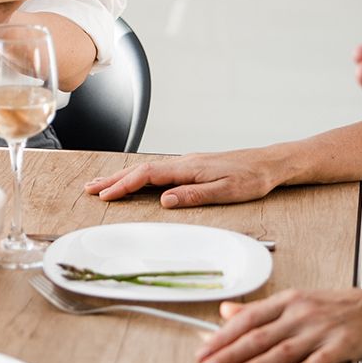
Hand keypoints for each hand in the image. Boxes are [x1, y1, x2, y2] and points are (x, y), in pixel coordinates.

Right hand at [86, 146, 287, 206]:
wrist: (271, 163)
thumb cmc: (253, 178)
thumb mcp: (227, 191)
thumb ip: (194, 195)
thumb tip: (164, 200)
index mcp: (188, 167)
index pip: (147, 176)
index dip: (123, 186)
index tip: (105, 196)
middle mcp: (184, 162)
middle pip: (140, 170)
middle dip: (114, 180)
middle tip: (90, 189)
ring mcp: (187, 163)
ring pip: (147, 170)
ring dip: (123, 177)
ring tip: (104, 185)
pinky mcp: (192, 167)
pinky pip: (157, 172)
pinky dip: (139, 177)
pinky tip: (135, 182)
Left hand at [197, 289, 361, 362]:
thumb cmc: (336, 309)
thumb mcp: (296, 301)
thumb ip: (260, 309)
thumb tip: (224, 311)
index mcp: (287, 301)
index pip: (248, 319)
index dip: (223, 336)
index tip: (202, 351)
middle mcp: (301, 313)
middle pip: (259, 335)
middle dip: (229, 353)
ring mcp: (323, 329)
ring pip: (284, 349)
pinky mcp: (344, 345)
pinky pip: (322, 359)